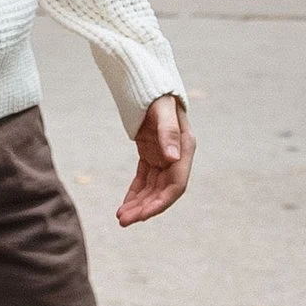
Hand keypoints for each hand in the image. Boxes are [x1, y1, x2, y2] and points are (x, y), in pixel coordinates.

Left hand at [116, 94, 194, 227]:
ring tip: (120, 218)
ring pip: (152, 189)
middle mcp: (177, 157)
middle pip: (163, 192)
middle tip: (123, 221)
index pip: (176, 185)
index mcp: (185, 149)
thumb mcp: (163, 110)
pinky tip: (124, 206)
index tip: (142, 215)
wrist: (150, 84)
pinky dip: (134, 194)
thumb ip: (169, 133)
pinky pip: (144, 180)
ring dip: (138, 205)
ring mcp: (164, 158)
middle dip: (144, 208)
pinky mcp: (152, 155)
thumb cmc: (159, 95)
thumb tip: (172, 158)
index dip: (160, 203)